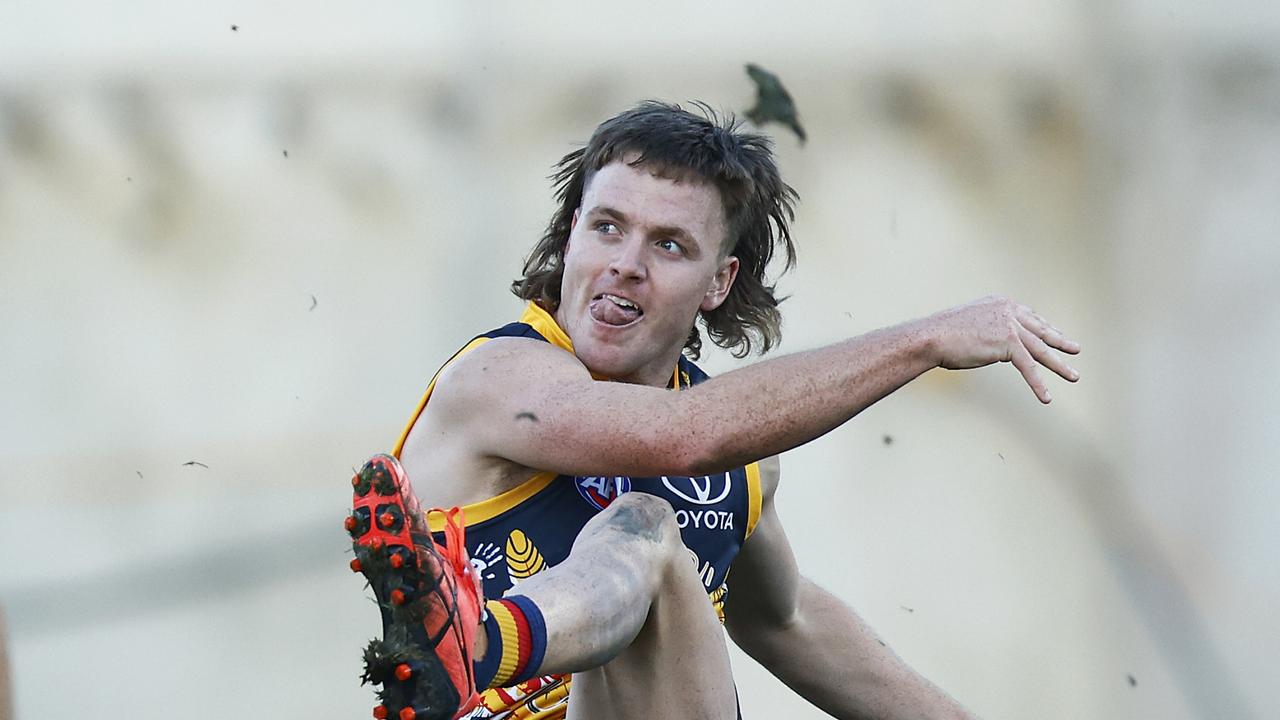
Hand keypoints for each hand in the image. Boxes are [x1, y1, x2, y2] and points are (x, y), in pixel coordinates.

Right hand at [924, 295, 1080, 402]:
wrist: (931, 336)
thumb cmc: (941, 333)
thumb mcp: (969, 324)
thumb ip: (986, 330)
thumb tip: (993, 346)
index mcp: (1000, 304)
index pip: (1029, 316)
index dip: (1043, 328)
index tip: (1053, 335)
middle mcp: (1008, 311)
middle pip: (1040, 330)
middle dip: (1059, 341)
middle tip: (1075, 349)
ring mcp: (1010, 326)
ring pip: (1041, 350)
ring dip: (1059, 365)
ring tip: (1073, 376)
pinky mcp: (1008, 343)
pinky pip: (1028, 367)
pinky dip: (1038, 384)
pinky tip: (1046, 397)